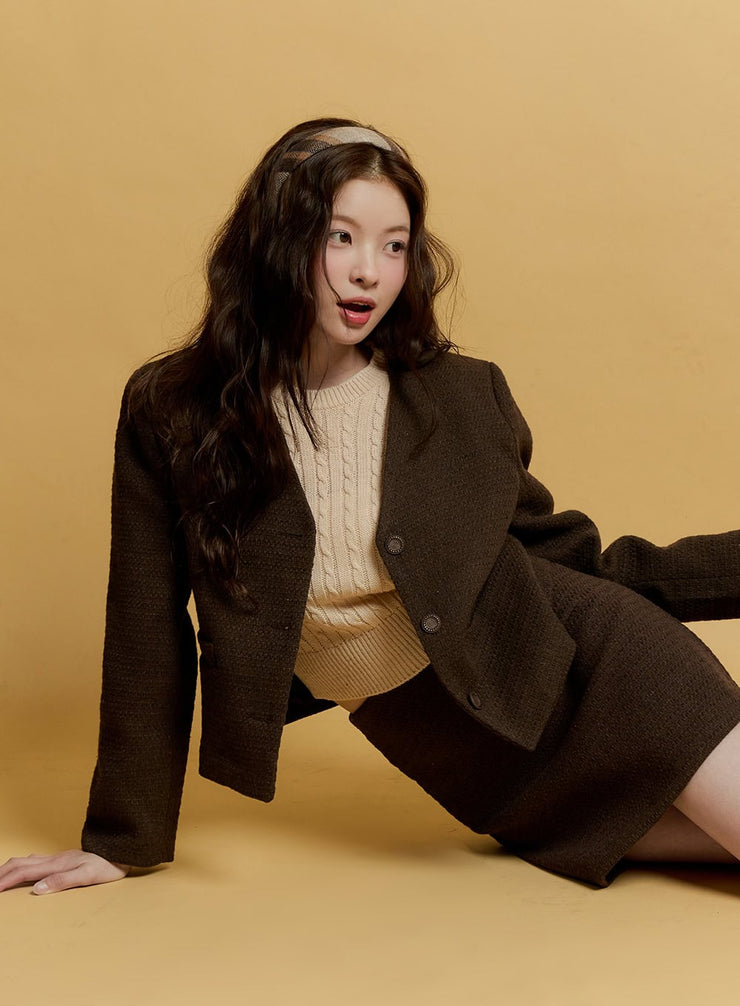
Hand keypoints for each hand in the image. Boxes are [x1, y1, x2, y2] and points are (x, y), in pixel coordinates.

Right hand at [0, 850, 130, 894]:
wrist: (120, 851)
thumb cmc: (106, 866)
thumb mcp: (87, 876)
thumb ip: (62, 881)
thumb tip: (36, 889)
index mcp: (56, 864)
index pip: (23, 871)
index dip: (5, 880)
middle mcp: (54, 859)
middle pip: (20, 863)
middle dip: (2, 873)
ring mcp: (58, 858)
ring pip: (26, 860)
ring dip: (9, 868)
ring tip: (0, 877)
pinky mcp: (63, 860)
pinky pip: (34, 861)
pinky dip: (21, 866)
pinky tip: (23, 870)